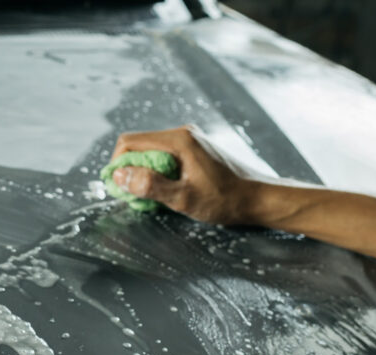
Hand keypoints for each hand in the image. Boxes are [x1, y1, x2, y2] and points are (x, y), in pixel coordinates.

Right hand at [111, 125, 258, 223]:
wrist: (258, 197)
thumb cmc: (225, 199)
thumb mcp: (184, 198)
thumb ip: (151, 185)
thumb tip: (120, 176)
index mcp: (179, 140)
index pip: (130, 142)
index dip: (116, 165)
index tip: (117, 188)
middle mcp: (182, 134)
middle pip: (138, 146)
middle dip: (128, 171)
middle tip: (132, 196)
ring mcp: (189, 140)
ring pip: (150, 152)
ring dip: (142, 174)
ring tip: (149, 197)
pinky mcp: (194, 150)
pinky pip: (164, 157)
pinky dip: (156, 173)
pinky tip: (165, 192)